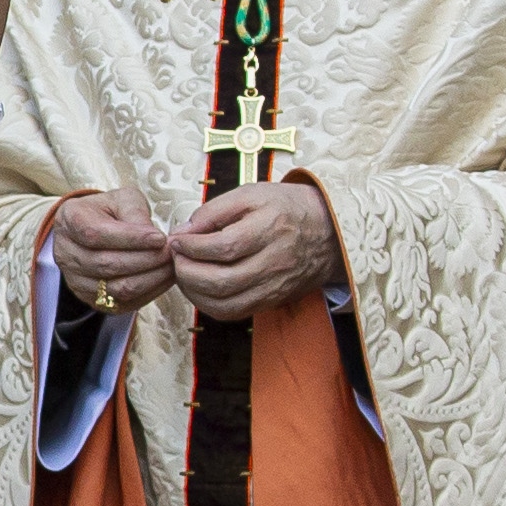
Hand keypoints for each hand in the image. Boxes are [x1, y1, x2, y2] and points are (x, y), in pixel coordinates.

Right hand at [51, 187, 174, 316]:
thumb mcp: (122, 199)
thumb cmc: (109, 212)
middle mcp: (65, 253)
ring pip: (117, 287)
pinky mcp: (91, 299)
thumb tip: (153, 238)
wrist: (92, 232)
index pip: (95, 233)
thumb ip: (135, 213)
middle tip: (172, 252)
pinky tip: (163, 278)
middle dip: (147, 260)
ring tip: (170, 265)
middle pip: (107, 264)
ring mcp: (76, 280)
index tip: (160, 238)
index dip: (130, 238)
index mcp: (70, 219)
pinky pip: (123, 303)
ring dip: (151, 278)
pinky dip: (148, 292)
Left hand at [168, 180, 340, 320]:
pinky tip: (199, 287)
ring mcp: (275, 286)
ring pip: (227, 303)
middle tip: (176, 257)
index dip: (192, 246)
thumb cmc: (285, 207)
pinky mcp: (272, 300)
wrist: (329, 231)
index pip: (224, 247)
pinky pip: (235, 312)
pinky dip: (209, 304)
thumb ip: (214, 210)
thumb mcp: (252, 194)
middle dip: (187, 272)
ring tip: (183, 272)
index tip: (176, 239)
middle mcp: (275, 262)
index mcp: (271, 229)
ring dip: (194, 292)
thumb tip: (184, 230)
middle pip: (222, 281)